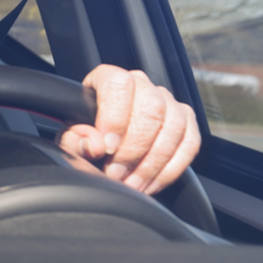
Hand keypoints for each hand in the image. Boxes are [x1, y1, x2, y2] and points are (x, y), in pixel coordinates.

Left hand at [59, 65, 200, 194]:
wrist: (104, 151)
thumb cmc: (87, 140)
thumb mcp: (72, 140)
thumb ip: (77, 139)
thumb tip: (94, 144)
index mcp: (109, 78)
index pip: (118, 85)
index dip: (115, 118)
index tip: (106, 148)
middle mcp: (142, 85)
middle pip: (151, 108)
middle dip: (134, 149)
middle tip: (117, 174)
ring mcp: (168, 101)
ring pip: (173, 127)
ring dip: (153, 163)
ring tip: (132, 184)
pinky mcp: (187, 122)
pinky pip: (190, 143)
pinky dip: (171, 169)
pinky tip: (151, 183)